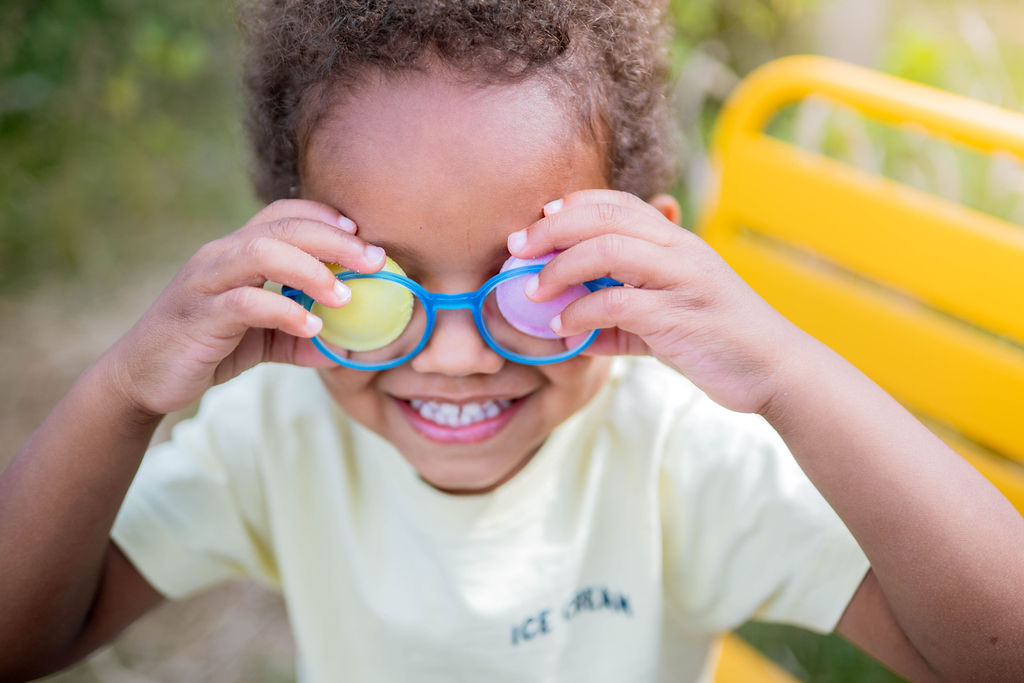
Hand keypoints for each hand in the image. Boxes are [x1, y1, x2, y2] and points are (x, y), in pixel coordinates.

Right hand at [106, 199, 384, 415]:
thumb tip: (345, 347)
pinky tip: (312, 327)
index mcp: (236, 252)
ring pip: (262, 252)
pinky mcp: (197, 315)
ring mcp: (206, 282)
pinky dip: (283, 312)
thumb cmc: (206, 349)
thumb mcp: (261, 342)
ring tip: (345, 295)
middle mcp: (220, 256)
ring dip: (311, 270)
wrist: (143, 378)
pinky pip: (245, 302)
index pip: (283, 214)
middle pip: (282, 226)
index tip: (364, 235)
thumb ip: (299, 337)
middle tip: (376, 260)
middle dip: (334, 239)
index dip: (325, 217)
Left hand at [507, 189, 798, 413]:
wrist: (776, 370)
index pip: (618, 203)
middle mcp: (680, 249)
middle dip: (552, 228)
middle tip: (516, 248)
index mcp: (677, 241)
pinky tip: (560, 329)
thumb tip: (575, 328)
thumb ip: (623, 316)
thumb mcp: (667, 319)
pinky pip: (616, 303)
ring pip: (608, 249)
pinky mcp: (679, 316)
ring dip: (559, 266)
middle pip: (604, 216)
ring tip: (531, 289)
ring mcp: (682, 280)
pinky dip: (579, 313)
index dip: (573, 205)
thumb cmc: (718, 342)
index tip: (537, 221)